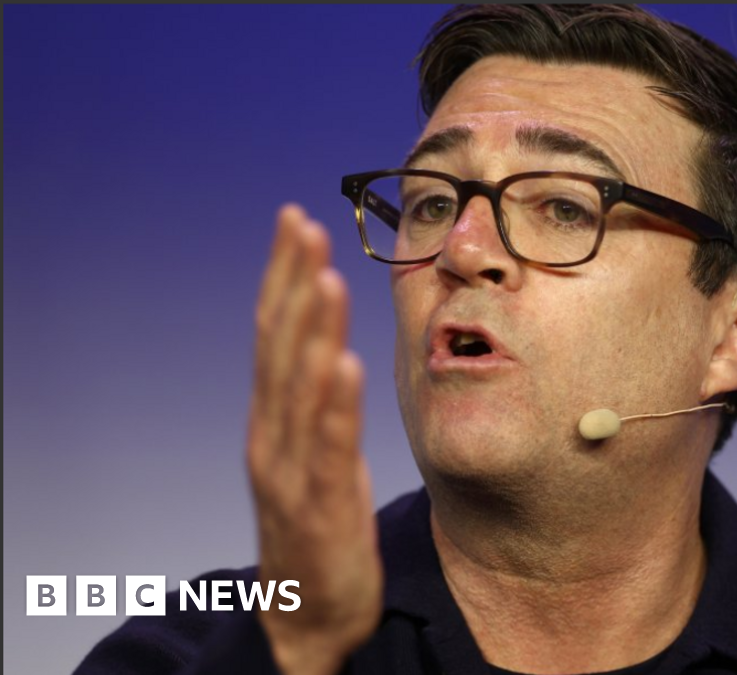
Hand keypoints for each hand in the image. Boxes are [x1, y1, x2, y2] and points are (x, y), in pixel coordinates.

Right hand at [246, 205, 382, 674]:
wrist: (308, 613)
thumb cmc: (318, 523)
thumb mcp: (317, 450)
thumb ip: (318, 399)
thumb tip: (331, 341)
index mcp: (275, 416)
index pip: (276, 331)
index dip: (284, 275)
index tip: (297, 221)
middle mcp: (272, 433)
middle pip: (278, 345)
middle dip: (292, 282)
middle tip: (304, 225)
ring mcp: (289, 469)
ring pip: (297, 388)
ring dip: (311, 331)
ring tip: (326, 279)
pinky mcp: (317, 504)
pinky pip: (326, 447)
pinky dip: (333, 405)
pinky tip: (346, 365)